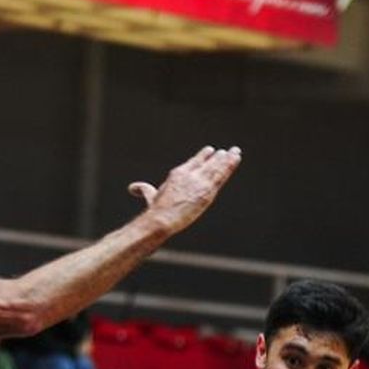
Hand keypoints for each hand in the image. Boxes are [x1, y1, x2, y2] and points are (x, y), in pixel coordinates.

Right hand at [127, 145, 241, 235]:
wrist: (162, 218)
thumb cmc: (155, 210)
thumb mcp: (151, 196)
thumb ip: (144, 190)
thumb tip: (132, 188)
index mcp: (178, 173)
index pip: (194, 162)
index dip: (203, 156)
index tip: (210, 150)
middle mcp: (190, 175)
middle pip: (208, 163)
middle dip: (219, 157)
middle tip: (228, 151)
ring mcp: (200, 182)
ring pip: (217, 167)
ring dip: (227, 159)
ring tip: (236, 152)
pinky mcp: (207, 191)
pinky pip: (221, 175)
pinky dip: (229, 165)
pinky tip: (236, 158)